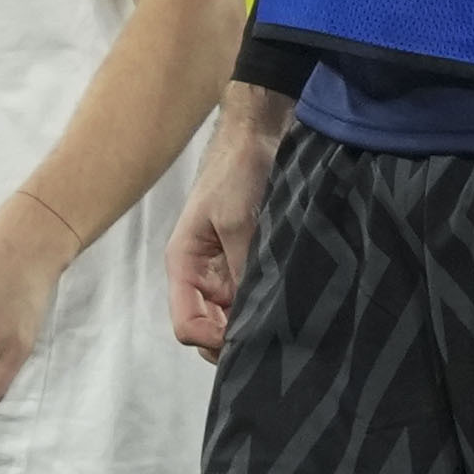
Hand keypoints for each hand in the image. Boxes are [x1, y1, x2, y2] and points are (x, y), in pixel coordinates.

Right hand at [167, 88, 278, 354]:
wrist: (261, 132)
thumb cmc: (237, 171)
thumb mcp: (237, 222)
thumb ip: (242, 270)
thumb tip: (254, 319)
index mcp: (184, 265)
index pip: (186, 325)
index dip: (213, 341)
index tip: (248, 339)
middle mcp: (203, 275)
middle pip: (209, 330)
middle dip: (233, 339)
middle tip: (271, 337)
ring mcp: (227, 270)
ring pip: (233, 318)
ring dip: (253, 324)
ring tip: (284, 323)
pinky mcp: (250, 261)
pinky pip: (254, 297)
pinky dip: (267, 306)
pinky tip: (290, 305)